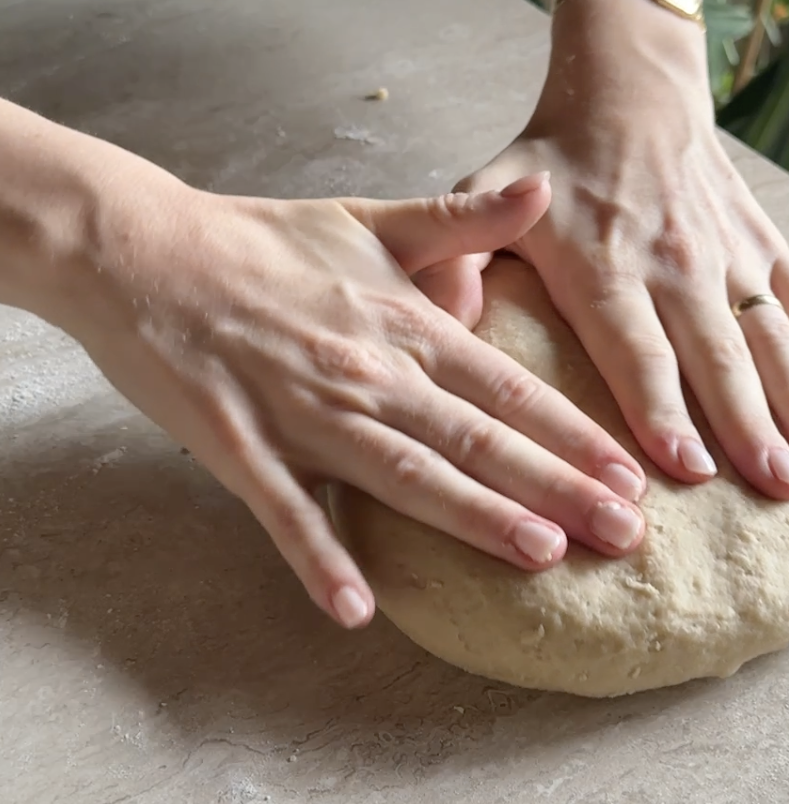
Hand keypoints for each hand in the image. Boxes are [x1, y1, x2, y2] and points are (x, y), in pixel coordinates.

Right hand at [61, 160, 646, 625]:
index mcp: (404, 322)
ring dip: (474, 516)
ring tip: (541, 556)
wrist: (139, 248)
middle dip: (556, 487)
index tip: (634, 474)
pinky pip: (283, 512)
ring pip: (404, 473)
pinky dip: (318, 558)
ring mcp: (302, 411)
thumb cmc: (258, 240)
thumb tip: (544, 193)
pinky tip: (356, 610)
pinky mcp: (237, 446)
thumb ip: (461, 221)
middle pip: (477, 436)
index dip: (574, 431)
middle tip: (627, 535)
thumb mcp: (369, 217)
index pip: (508, 385)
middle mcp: (368, 370)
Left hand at [431, 0, 788, 500]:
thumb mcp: (485, 187)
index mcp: (603, 262)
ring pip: (768, 334)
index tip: (683, 465)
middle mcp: (673, 262)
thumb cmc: (550, 158)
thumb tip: (440, 317)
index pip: (635, 346)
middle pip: (714, 355)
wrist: (630, 83)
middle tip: (773, 489)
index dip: (661, 406)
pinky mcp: (763, 242)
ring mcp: (726, 253)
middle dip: (746, 425)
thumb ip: (458, 251)